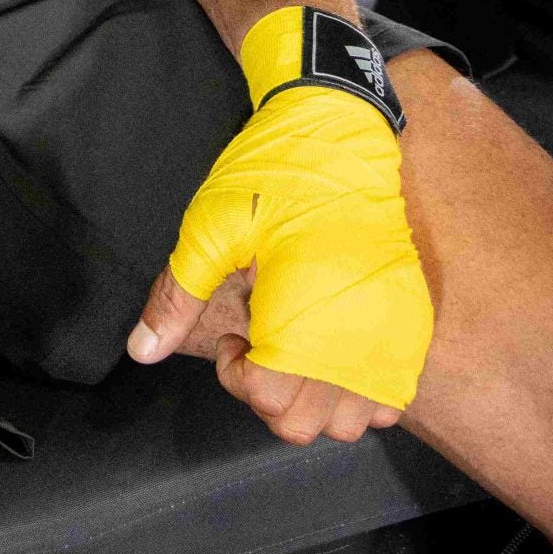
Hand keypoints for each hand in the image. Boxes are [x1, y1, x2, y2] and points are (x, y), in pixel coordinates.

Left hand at [125, 8, 434, 423]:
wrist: (337, 128)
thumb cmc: (273, 174)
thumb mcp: (210, 229)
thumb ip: (177, 296)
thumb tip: (142, 349)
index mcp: (306, 320)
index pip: (272, 404)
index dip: (237, 375)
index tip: (233, 335)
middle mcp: (357, 337)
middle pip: (309, 425)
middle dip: (271, 395)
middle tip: (259, 343)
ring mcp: (392, 330)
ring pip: (352, 419)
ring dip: (316, 400)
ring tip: (294, 346)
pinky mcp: (410, 318)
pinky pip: (391, 392)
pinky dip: (359, 389)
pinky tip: (331, 350)